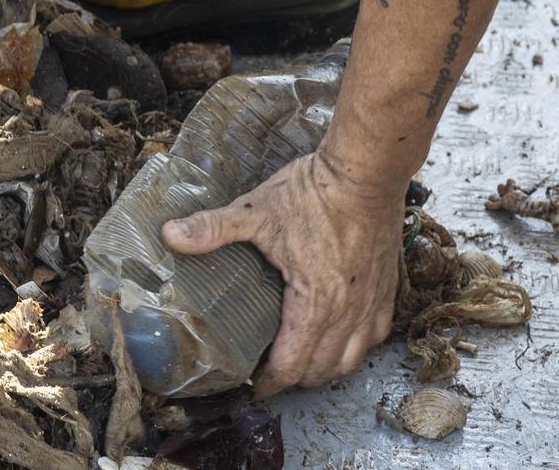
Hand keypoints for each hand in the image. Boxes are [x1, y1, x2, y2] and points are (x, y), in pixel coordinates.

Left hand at [160, 151, 403, 397]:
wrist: (366, 171)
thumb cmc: (314, 193)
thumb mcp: (255, 211)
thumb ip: (212, 228)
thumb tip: (170, 234)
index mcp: (315, 302)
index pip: (292, 364)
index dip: (269, 383)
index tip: (252, 386)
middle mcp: (348, 311)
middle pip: (321, 370)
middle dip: (293, 380)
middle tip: (268, 375)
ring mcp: (372, 301)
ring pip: (352, 359)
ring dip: (325, 369)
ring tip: (301, 365)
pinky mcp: (388, 287)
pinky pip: (376, 334)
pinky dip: (356, 347)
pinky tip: (341, 339)